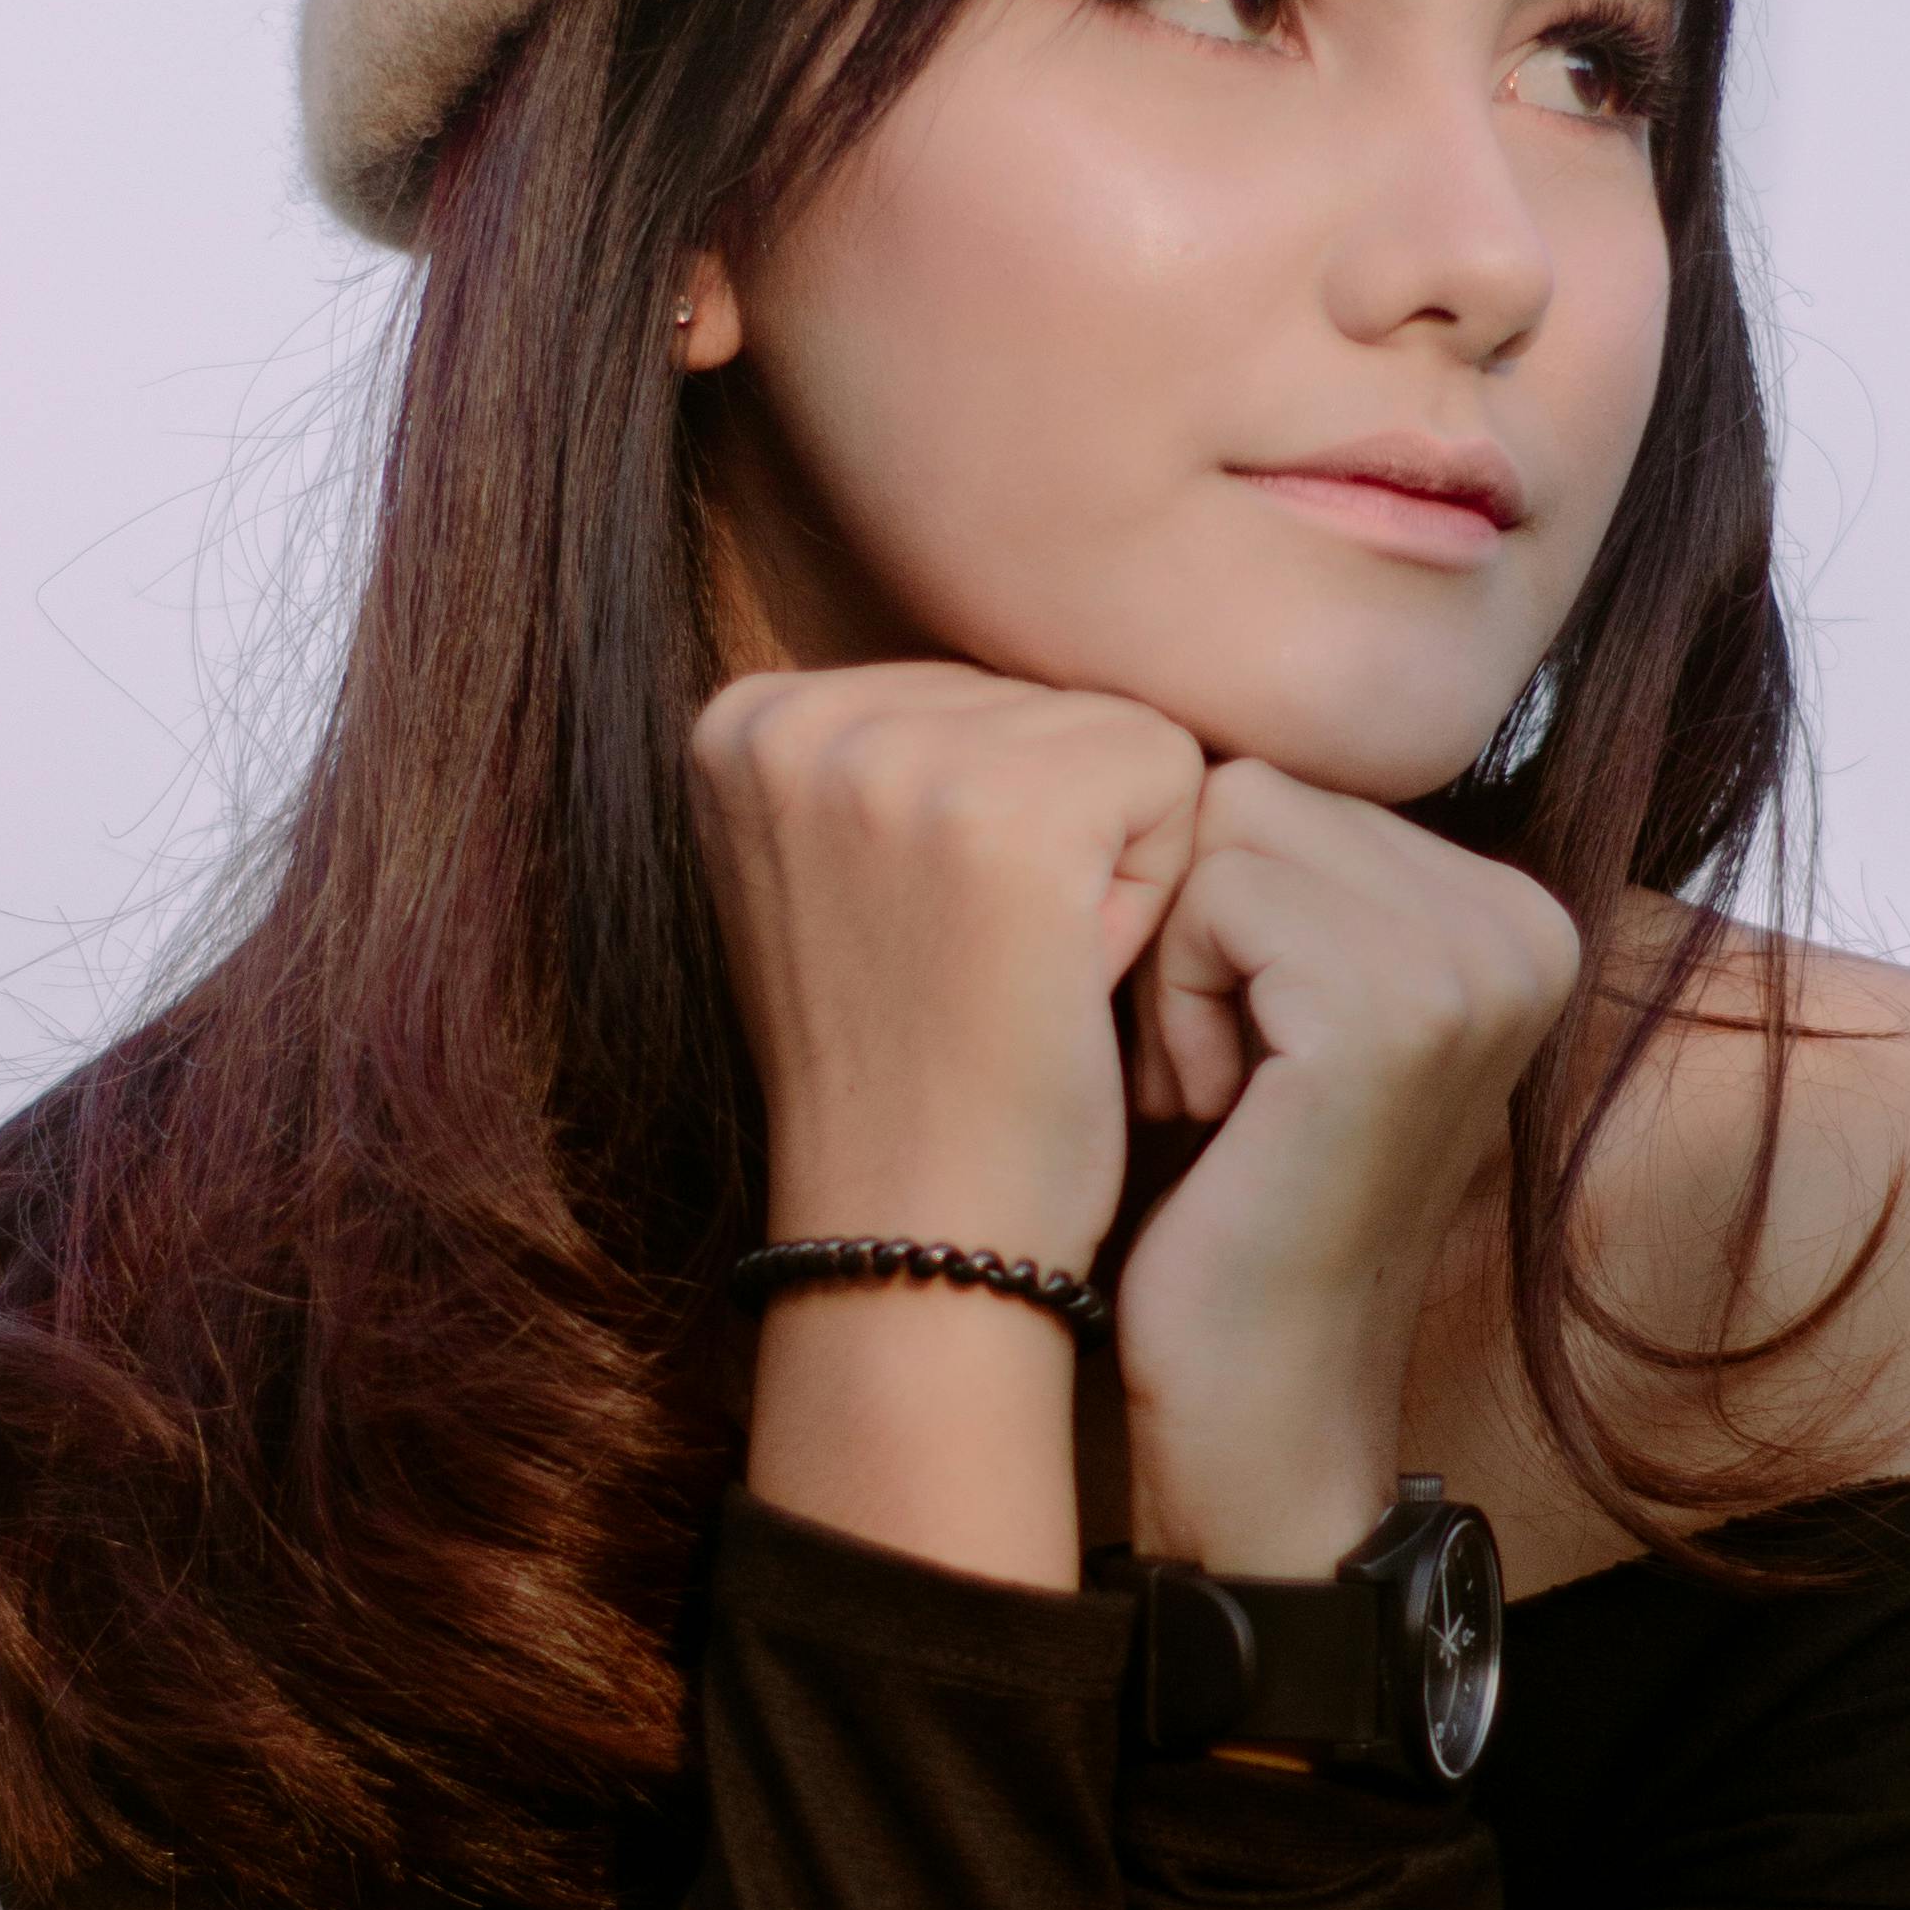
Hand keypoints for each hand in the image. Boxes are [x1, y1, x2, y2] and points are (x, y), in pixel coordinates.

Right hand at [689, 662, 1205, 1283]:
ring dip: (1104, 865)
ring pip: (1111, 732)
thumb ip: (896, 754)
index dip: (989, 830)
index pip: (966, 693)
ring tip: (1015, 977)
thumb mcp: (844, 876)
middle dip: (1052, 838)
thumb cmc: (905, 1075)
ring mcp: (893, 756)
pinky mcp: (1009, 811)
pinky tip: (1069, 980)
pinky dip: (1152, 891)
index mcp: (739, 720)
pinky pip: (1170, 775)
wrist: (911, 1241)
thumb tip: (1016, 669)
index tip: (924, 947)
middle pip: (1040, 702)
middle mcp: (792, 715)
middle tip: (978, 976)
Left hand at [1115, 767, 1579, 1571]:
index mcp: (1510, 907)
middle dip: (1182, 930)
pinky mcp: (1399, 1005)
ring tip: (1220, 1101)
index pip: (1278, 779)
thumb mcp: (1265, 1000)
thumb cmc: (1219, 1204)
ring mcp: (1478, 960)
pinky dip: (1173, 1008)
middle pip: (1245, 786)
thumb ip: (1269, 860)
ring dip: (1170, 969)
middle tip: (1220, 1090)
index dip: (1199, 910)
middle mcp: (1524, 920)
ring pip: (1216, 826)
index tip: (1238, 1058)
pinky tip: (1221, 1119)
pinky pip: (1210, 895)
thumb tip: (1136, 715)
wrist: (1254, 1411)